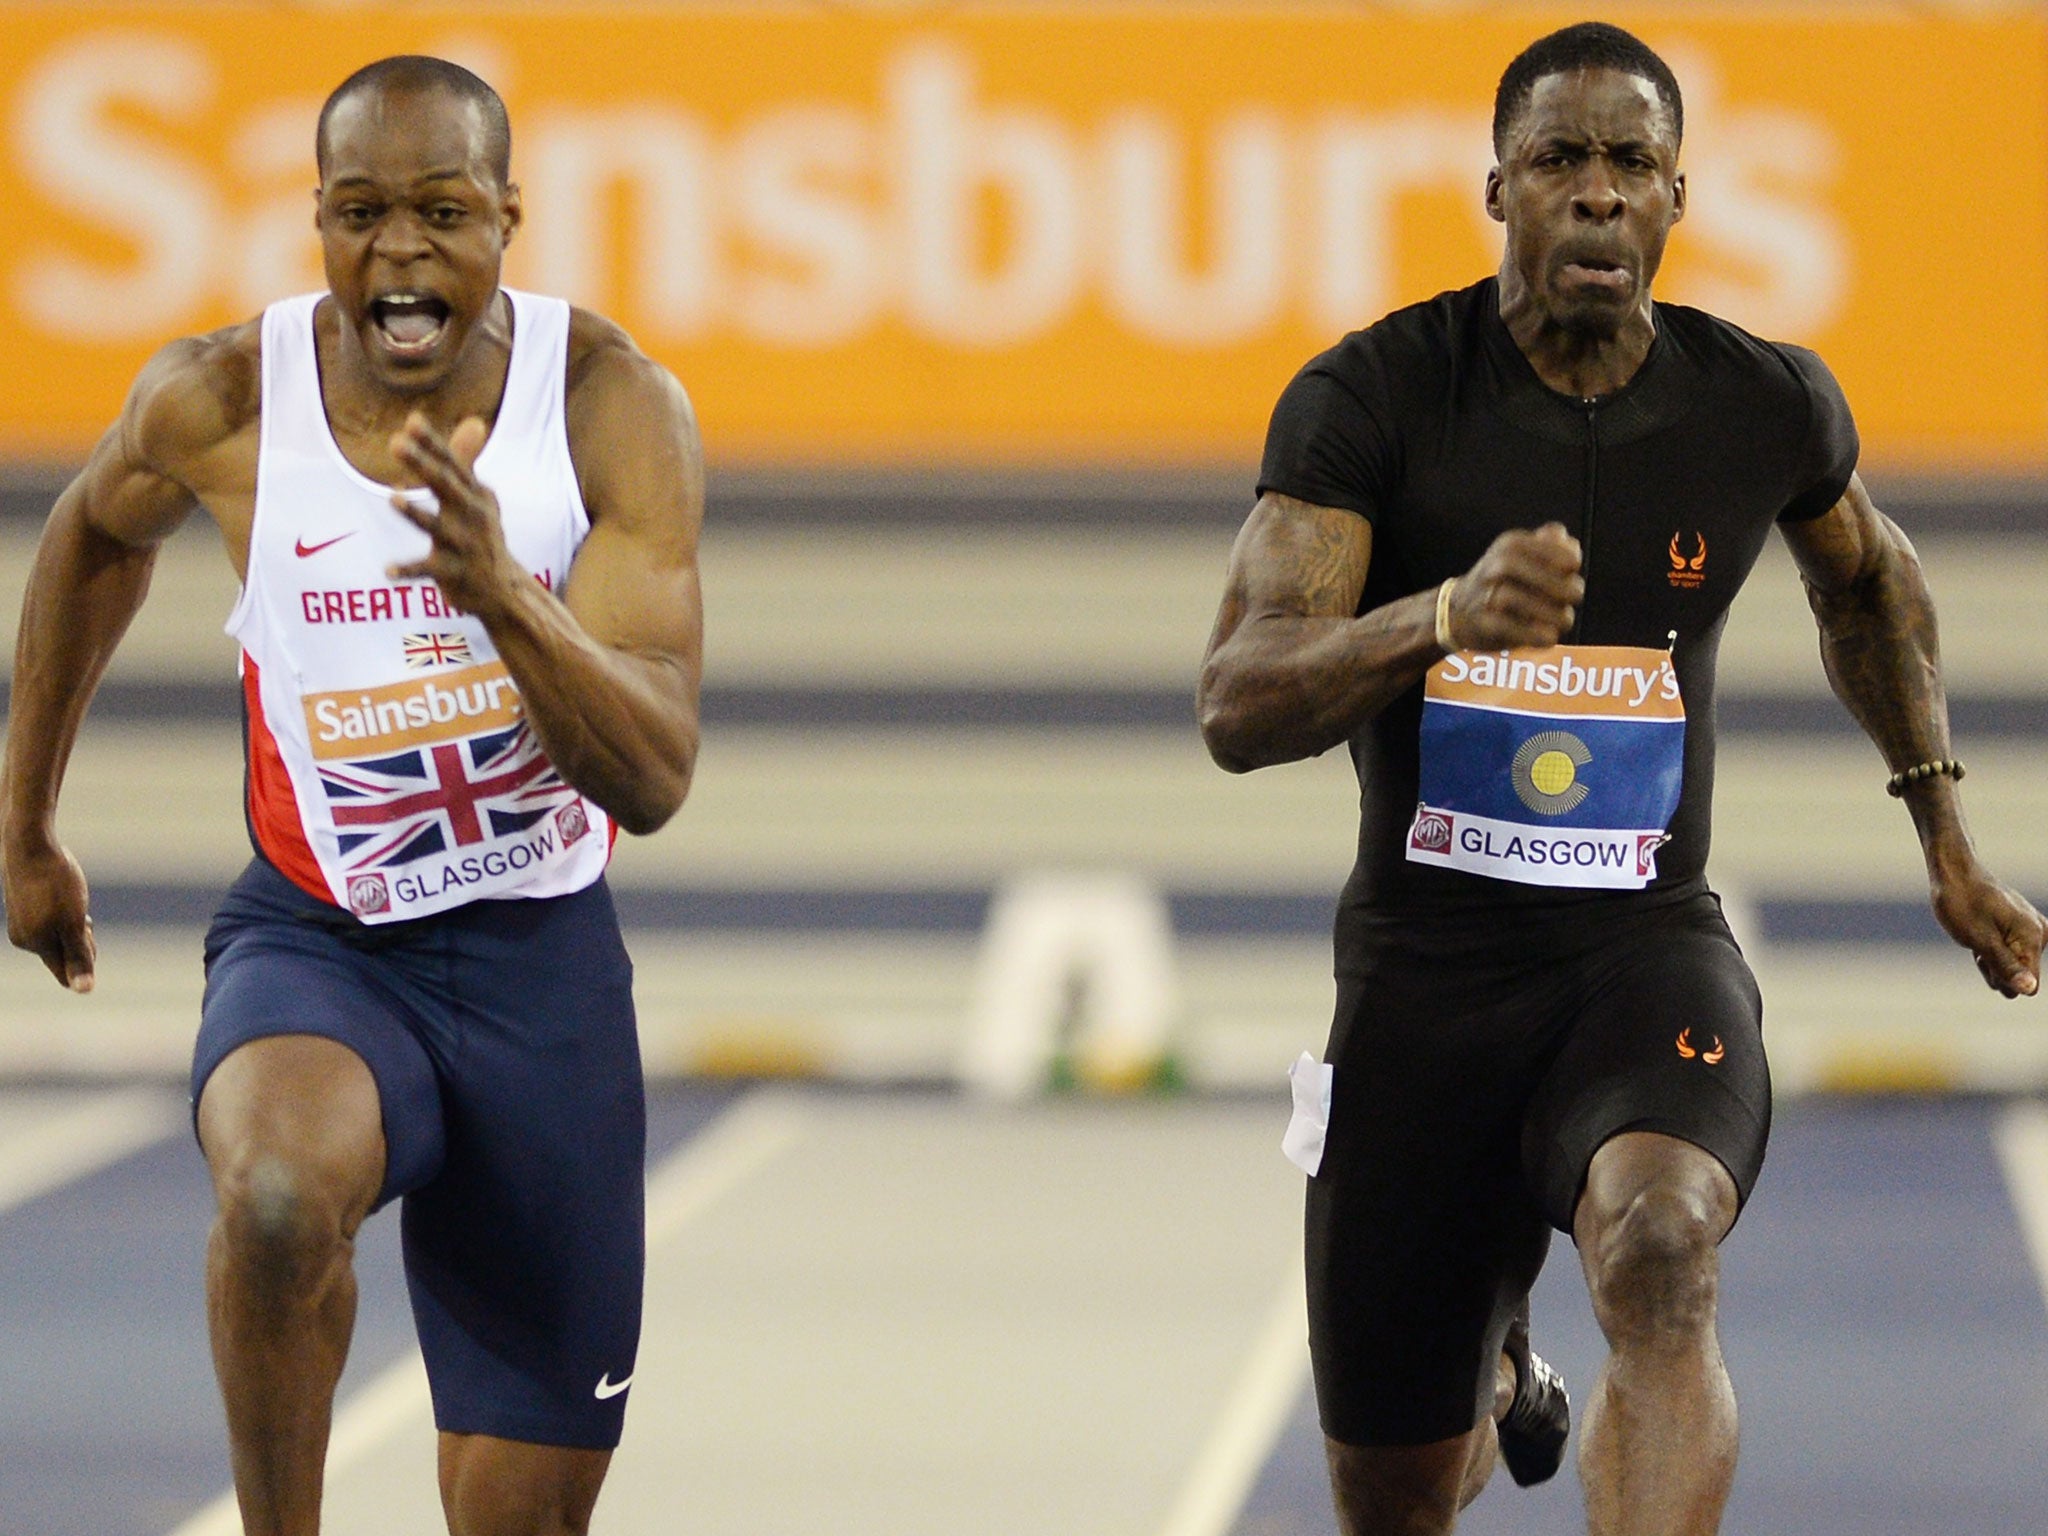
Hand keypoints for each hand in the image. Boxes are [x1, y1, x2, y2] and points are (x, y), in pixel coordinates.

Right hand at [3, 838, 95, 991]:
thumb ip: (79, 956)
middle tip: (81, 914)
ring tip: (70, 900)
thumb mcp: (74, 922)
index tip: (87, 934)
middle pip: (63, 956)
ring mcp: (20, 922)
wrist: (30, 845)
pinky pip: (49, 922)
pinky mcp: (21, 907)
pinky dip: (62, 914)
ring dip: (73, 925)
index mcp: (36, 945)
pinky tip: (61, 893)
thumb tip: (83, 991)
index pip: (64, 973)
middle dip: (80, 941)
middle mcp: (24, 938)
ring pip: (57, 937)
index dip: (86, 961)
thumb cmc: (55, 883)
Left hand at [385, 413, 524, 614]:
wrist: (503, 591)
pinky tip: (388, 571)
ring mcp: (464, 545)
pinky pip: (427, 571)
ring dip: (415, 513)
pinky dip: (408, 571)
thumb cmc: (481, 536)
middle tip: (396, 443)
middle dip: (422, 465)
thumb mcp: (477, 498)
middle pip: (444, 486)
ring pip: (436, 527)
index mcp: (475, 495)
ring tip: (393, 498)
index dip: (432, 443)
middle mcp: (472, 516)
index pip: (452, 464)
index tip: (411, 421)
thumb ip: (466, 461)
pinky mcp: (454, 573)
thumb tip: (474, 421)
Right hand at [1446, 523, 1585, 649]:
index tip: (1574, 569)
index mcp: (1510, 545)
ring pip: (1519, 600)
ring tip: (1565, 620)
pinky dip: (1532, 634)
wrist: (1457, 613)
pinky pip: (1508, 627)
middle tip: (1575, 597)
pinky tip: (1549, 638)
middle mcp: (1495, 567)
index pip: (1546, 547)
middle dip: (1562, 587)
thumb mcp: (1523, 556)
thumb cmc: (1503, 583)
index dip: (1566, 558)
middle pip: (1535, 574)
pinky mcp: (1482, 623)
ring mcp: (1485, 595)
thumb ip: (1550, 546)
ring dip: (1550, 613)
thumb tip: (1572, 546)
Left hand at [1931, 865, 2044, 997]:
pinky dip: (1990, 950)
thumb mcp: (1980, 940)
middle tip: (1978, 944)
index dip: (2002, 978)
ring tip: (1977, 936)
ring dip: (1990, 960)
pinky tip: (1980, 934)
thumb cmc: (1962, 904)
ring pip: (2010, 967)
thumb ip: (2007, 967)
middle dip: (1995, 969)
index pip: (2029, 984)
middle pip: (2019, 977)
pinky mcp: (2019, 929)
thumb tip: (2030, 990)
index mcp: (2034, 937)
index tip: (1985, 956)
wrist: (1954, 872)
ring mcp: (2030, 930)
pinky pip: (2007, 954)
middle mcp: (2040, 934)